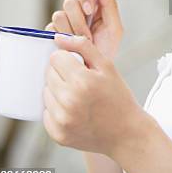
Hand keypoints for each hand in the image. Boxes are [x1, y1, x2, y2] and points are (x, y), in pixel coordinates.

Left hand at [43, 33, 140, 157]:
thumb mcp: (107, 66)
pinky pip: (46, 113)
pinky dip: (56, 109)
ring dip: (57, 90)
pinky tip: (73, 109)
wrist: (125, 132)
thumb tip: (59, 37)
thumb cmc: (118, 96)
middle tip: (79, 80)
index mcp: (82, 81)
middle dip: (62, 72)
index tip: (77, 64)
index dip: (66, 58)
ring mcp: (62, 120)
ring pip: (46, 92)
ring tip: (77, 95)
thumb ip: (83, 47)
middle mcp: (69, 101)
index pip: (55, 58)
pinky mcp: (58, 135)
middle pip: (49, 74)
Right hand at [44, 0, 123, 60]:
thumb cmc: (107, 51)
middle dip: (79, 22)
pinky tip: (70, 47)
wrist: (93, 72)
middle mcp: (79, 10)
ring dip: (70, 32)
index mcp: (95, 4)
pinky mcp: (53, 33)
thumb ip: (110, 5)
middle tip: (87, 38)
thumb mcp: (114, 29)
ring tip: (80, 45)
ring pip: (59, 15)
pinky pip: (50, 29)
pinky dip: (61, 39)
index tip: (89, 10)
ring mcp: (65, 21)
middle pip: (70, 2)